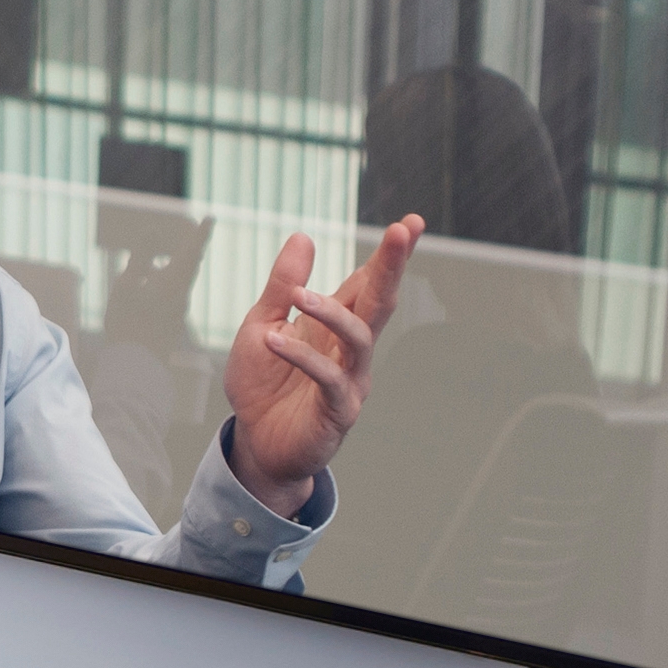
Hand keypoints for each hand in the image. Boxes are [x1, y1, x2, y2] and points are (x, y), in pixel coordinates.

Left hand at [224, 216, 419, 509]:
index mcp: (336, 325)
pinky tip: (275, 340)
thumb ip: (282, 287)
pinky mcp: (337, 410)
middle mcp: (351, 350)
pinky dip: (302, 357)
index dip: (388, 255)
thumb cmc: (263, 384)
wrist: (257, 444)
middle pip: (380, 302)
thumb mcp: (262, 325)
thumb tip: (303, 236)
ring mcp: (350, 380)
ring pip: (359, 338)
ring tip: (301, 294)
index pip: (366, 283)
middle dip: (391, 266)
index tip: (410, 222)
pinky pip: (326, 378)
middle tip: (402, 231)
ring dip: (332, 313)